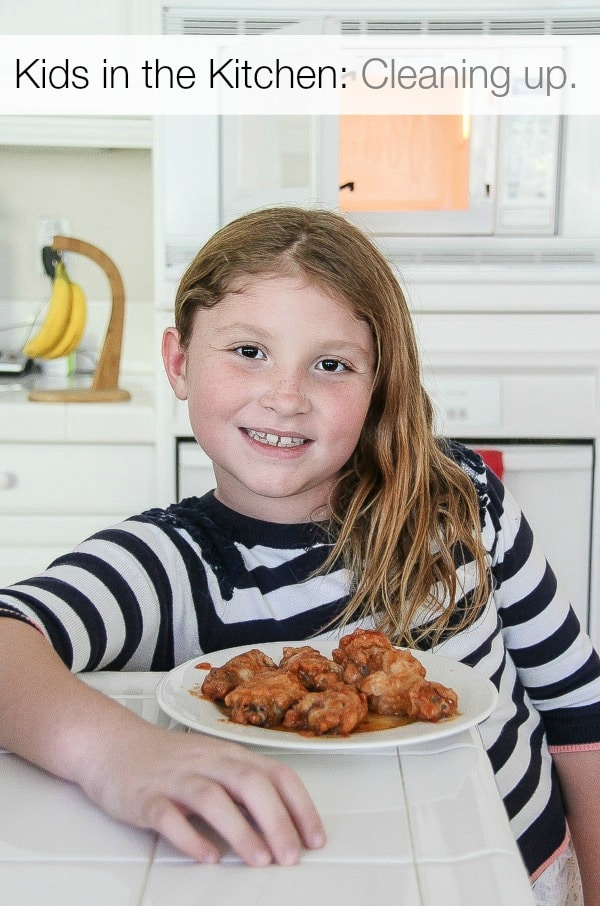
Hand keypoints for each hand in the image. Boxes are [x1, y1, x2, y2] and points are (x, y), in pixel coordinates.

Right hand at [79, 720, 325, 865]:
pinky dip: (190, 837)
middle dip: (276, 820)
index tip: (315, 839)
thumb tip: (283, 824)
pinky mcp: (144, 798)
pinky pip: (168, 817)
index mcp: (228, 754)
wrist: (110, 745)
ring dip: (240, 830)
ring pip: (212, 798)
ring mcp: (174, 778)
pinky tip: (208, 857)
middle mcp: (205, 762)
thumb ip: (243, 787)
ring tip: (259, 860)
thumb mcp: (212, 763)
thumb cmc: (168, 760)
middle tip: (291, 856)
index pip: (274, 773)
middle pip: (248, 783)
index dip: (299, 806)